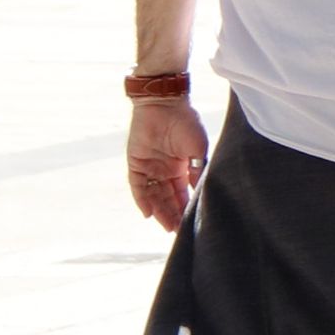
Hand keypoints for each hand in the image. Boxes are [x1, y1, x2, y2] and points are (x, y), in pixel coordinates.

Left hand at [126, 94, 208, 228]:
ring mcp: (149, 167)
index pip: (182, 192)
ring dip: (159, 210)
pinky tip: (148, 213)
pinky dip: (142, 200)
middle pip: (167, 197)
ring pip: (153, 195)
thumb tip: (199, 192)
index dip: (185, 207)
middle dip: (172, 213)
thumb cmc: (186, 122)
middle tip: (177, 230)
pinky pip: (138, 186)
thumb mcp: (198, 148)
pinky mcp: (135, 163)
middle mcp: (164, 169)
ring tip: (166, 225)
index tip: (189, 223)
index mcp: (181, 166)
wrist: (164, 104)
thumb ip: (197, 170)